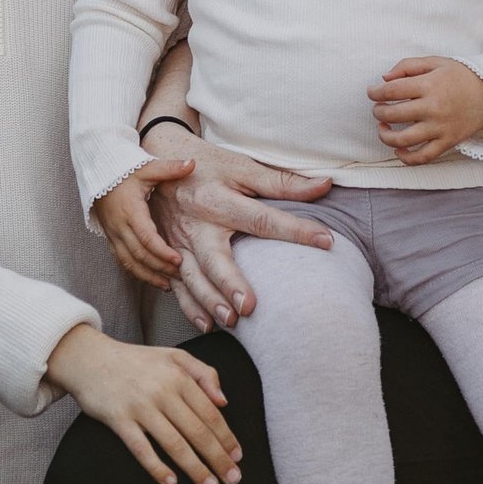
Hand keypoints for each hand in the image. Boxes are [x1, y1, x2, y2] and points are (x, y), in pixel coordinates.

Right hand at [45, 323, 239, 483]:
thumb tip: (224, 401)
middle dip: (217, 457)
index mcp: (179, 376)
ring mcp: (141, 407)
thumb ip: (204, 373)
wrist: (91, 359)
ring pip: (174, 443)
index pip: (210, 412)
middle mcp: (163, 391)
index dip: (226, 436)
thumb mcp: (175, 355)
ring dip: (194, 468)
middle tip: (232, 478)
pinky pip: (141, 449)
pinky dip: (157, 467)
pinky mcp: (119, 420)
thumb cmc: (136, 360)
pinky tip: (170, 482)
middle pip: (197, 430)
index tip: (238, 456)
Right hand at [92, 156, 206, 288]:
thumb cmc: (124, 171)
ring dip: (148, 275)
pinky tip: (151, 277)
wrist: (98, 173)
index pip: (146, 238)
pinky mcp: (111, 239)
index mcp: (130, 210)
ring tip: (167, 284)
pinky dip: (137, 272)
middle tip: (179, 275)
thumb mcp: (147, 167)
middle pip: (139, 255)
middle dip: (159, 267)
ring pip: (129, 262)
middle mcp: (119, 226)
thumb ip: (170, 168)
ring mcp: (113, 234)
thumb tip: (193, 163)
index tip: (178, 260)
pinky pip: (122, 261)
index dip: (162, 252)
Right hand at [140, 125, 335, 332]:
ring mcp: (178, 242)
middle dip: (230, 283)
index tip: (326, 241)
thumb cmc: (207, 165)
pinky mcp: (166, 255)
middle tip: (249, 307)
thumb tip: (326, 186)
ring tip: (230, 320)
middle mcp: (197, 224)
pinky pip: (175, 284)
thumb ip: (281, 181)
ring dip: (208, 300)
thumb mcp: (241, 167)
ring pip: (191, 277)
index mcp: (220, 199)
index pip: (263, 218)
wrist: (157, 160)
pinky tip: (206, 322)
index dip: (295, 229)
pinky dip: (188, 305)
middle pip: (214, 257)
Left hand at [368, 57, 482, 166]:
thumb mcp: (436, 62)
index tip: (371, 92)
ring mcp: (440, 128)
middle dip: (378, 112)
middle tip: (378, 109)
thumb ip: (408, 66)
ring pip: (404, 140)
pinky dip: (406, 157)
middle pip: (393, 115)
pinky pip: (422, 157)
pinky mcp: (447, 142)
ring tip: (382, 129)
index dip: (375, 93)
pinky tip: (398, 149)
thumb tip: (384, 78)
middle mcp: (434, 107)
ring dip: (385, 136)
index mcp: (430, 85)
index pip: (392, 91)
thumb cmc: (460, 77)